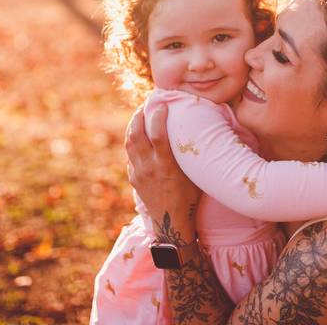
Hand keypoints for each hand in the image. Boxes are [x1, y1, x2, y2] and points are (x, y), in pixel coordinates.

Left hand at [125, 104, 200, 241]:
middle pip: (136, 134)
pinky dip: (134, 143)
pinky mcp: (134, 178)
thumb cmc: (190, 197)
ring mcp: (139, 173)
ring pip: (130, 143)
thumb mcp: (194, 175)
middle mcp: (149, 167)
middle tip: (145, 106)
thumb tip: (197, 133)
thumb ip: (189, 155)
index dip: (158, 116)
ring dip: (133, 126)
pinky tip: (140, 137)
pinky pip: (131, 156)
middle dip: (139, 116)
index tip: (162, 104)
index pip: (158, 134)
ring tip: (139, 116)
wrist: (172, 222)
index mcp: (166, 165)